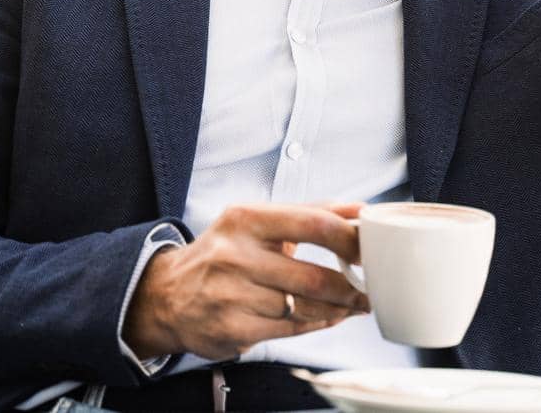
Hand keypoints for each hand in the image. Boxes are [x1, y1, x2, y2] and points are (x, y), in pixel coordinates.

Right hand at [122, 202, 369, 360]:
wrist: (167, 295)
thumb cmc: (225, 253)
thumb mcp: (258, 221)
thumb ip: (310, 212)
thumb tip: (362, 209)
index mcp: (247, 219)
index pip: (312, 223)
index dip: (349, 238)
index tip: (371, 246)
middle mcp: (236, 256)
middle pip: (312, 276)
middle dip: (351, 286)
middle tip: (373, 285)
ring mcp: (232, 296)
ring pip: (304, 307)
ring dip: (339, 309)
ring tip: (357, 303)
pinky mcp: (233, 329)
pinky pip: (291, 330)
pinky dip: (318, 323)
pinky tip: (331, 316)